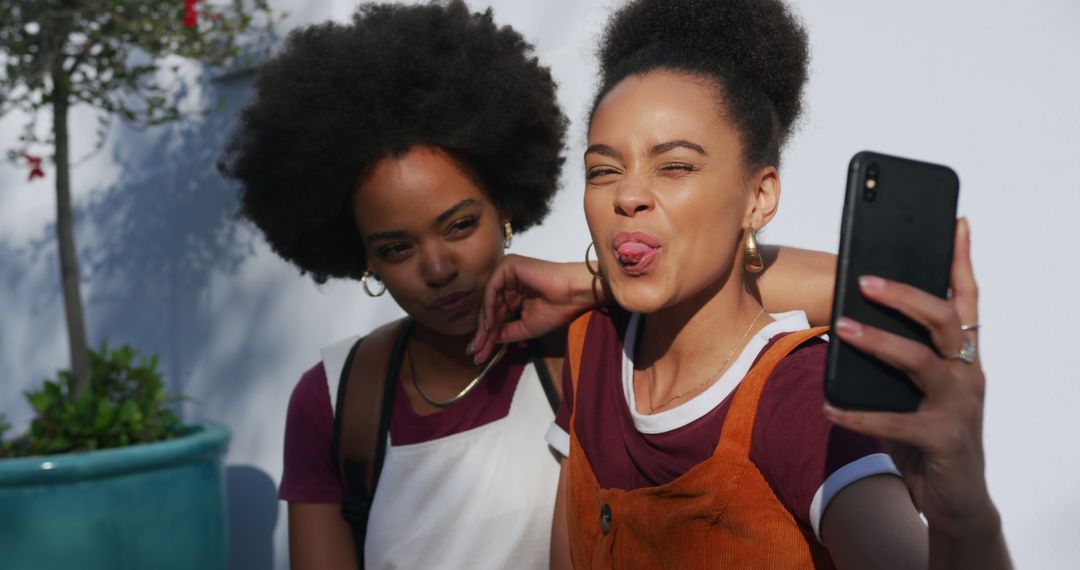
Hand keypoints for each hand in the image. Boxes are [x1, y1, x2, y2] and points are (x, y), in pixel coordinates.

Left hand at [467, 255, 605, 362]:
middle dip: (483, 332)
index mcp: (515, 295)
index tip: (478, 355)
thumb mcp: (525, 327)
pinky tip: (489, 324)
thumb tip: (487, 341)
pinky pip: (493, 288)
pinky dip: (490, 306)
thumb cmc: (555, 310)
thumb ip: (506, 332)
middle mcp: (508, 283)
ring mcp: (507, 273)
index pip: (497, 316)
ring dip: (484, 323)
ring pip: (489, 300)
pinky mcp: (508, 266)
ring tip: (481, 342)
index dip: (488, 336)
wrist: (572, 295)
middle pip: (491, 309)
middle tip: (475, 351)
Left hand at [823, 219, 1005, 546]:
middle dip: (906, 295)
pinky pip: (895, 420)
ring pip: (921, 361)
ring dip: (878, 342)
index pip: (965, 300)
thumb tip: (848, 321)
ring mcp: (960, 406)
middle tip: (865, 280)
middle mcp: (968, 374)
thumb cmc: (928, 437)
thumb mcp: (914, 392)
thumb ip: (897, 361)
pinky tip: (828, 407)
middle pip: (942, 319)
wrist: (955, 501)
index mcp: (962, 356)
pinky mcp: (944, 439)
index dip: (960, 262)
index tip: (955, 223)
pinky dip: (858, 413)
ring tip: (841, 327)